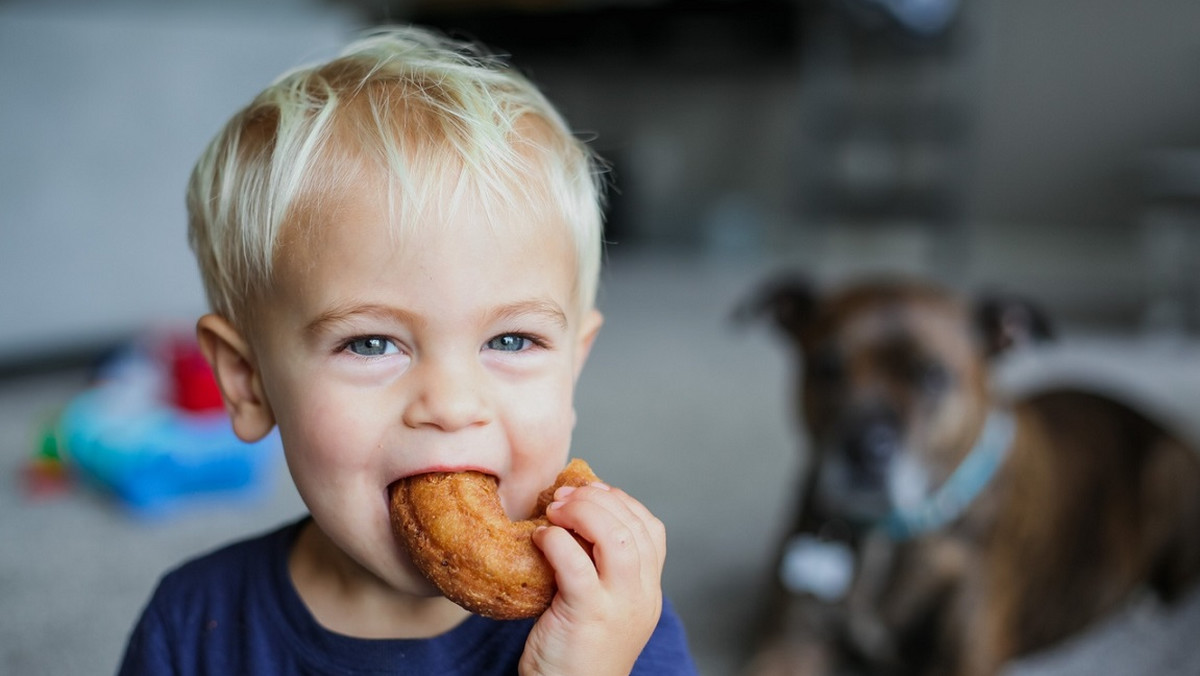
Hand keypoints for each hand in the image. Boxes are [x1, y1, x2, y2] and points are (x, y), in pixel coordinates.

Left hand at [519, 482, 665, 675]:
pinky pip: (577, 564)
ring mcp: (619, 606)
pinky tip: (541, 537)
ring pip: (618, 538)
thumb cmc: (574, 654)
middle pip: (635, 526)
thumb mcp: (601, 606)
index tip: (591, 491)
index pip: (652, 529)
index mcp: (648, 592)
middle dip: (598, 499)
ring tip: (555, 509)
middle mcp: (642, 597)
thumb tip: (573, 518)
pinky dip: (558, 540)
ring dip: (584, 512)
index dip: (622, 501)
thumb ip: (599, 569)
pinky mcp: (587, 615)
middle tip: (563, 495)